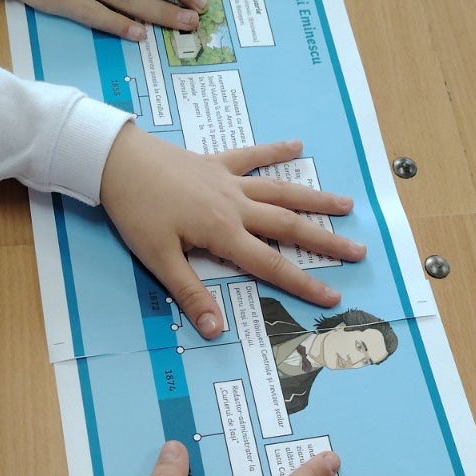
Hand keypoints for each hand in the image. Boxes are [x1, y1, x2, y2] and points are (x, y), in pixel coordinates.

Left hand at [99, 124, 365, 334]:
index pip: (272, 264)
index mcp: (224, 233)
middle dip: (326, 241)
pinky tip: (296, 146)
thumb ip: (190, 293)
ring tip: (346, 204)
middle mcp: (236, 206)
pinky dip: (275, 151)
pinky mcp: (216, 162)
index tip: (333, 296)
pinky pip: (251, 156)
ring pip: (281, 191)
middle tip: (359, 251)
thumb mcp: (158, 259)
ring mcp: (228, 181)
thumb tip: (215, 329)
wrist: (116, 160)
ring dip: (314, 199)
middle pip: (290, 226)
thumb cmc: (135, 211)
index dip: (304, 283)